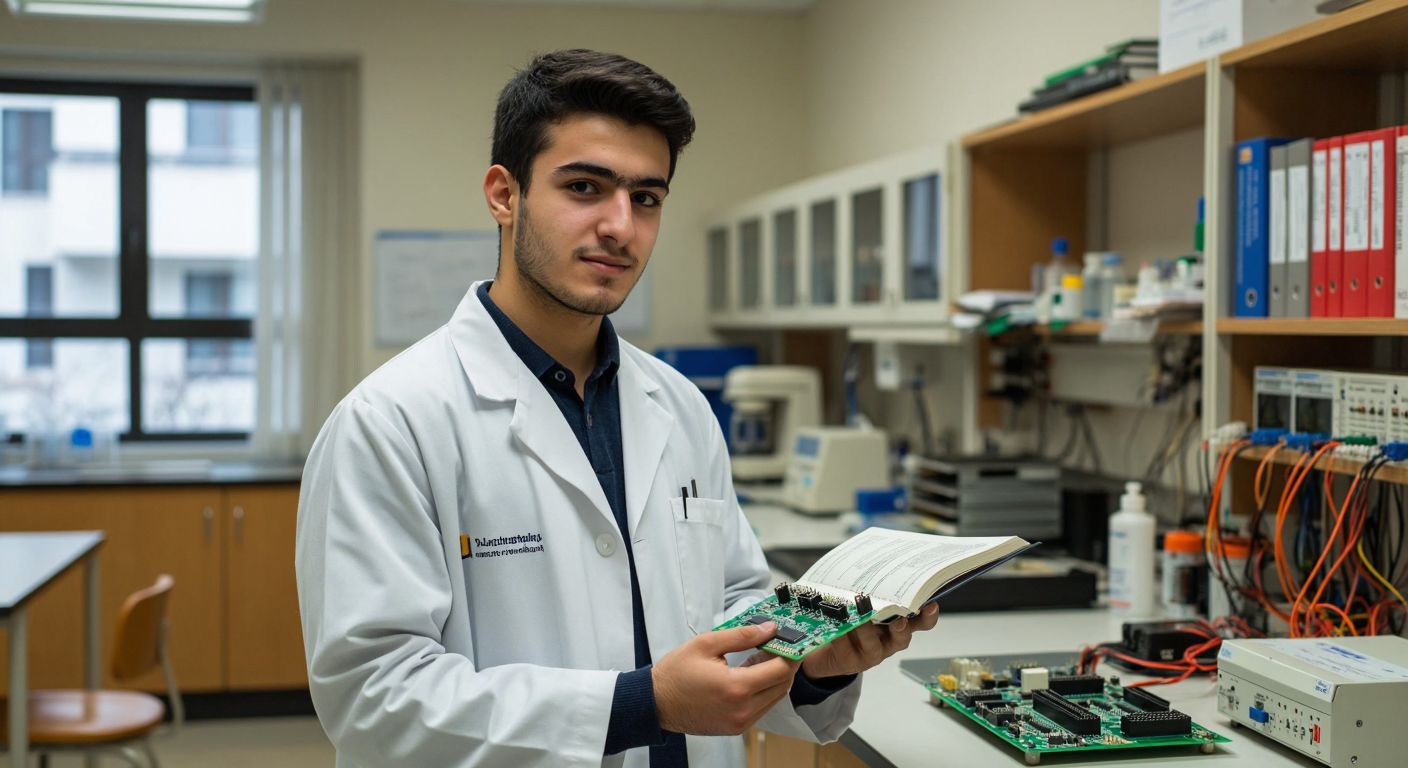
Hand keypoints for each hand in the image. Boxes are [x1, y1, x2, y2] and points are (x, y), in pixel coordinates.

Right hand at [653, 622, 799, 734]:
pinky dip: (764, 691)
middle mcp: (743, 710)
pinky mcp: (736, 728)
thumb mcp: (706, 643)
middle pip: (782, 685)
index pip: (780, 669)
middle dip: (786, 664)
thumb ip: (742, 635)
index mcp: (736, 687)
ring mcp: (740, 722)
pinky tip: (752, 675)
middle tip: (778, 645)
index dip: (790, 652)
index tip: (791, 639)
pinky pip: (761, 708)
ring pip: (774, 698)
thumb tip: (768, 629)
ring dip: (776, 678)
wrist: (655, 703)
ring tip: (763, 657)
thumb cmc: (675, 673)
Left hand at [800, 603, 939, 681]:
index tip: (931, 606)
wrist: (831, 650)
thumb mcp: (866, 604)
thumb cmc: (853, 622)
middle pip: (903, 638)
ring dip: (866, 631)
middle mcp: (888, 641)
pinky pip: (847, 648)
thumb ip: (873, 592)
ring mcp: (871, 653)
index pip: (919, 622)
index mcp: (897, 625)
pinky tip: (836, 626)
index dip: (927, 616)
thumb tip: (872, 566)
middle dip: (902, 629)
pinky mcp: (852, 662)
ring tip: (858, 620)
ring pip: (873, 645)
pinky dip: (842, 636)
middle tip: (899, 621)